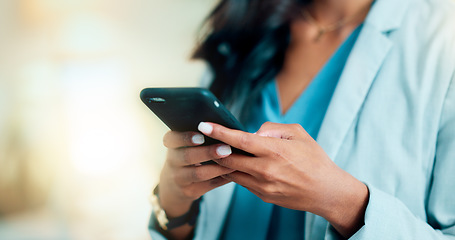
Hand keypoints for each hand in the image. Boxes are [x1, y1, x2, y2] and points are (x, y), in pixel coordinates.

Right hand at [157, 130, 233, 238]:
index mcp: (172, 146)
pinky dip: (223, 178)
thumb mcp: (183, 147)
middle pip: (188, 156)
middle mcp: (172, 162)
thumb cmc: (186, 158)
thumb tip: (223, 128)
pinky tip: (234, 172)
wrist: (174, 186)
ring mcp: (179, 178)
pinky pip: (209, 185)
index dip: (185, 138)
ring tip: (234, 162)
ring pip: (199, 173)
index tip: (201, 136)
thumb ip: (198, 137)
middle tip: (226, 149)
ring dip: (218, 168)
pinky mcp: (190, 191)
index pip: (172, 139)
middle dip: (208, 152)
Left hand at [197, 121, 368, 237]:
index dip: (219, 132)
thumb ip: (273, 128)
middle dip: (213, 149)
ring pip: (232, 173)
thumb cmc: (314, 159)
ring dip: (222, 162)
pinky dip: (235, 173)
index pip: (239, 140)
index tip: (203, 125)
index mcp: (274, 151)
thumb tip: (253, 132)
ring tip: (215, 152)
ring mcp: (263, 186)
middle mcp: (265, 170)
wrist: (326, 191)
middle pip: (228, 159)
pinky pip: (242, 182)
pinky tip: (234, 165)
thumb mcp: (298, 134)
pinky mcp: (263, 196)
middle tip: (204, 140)